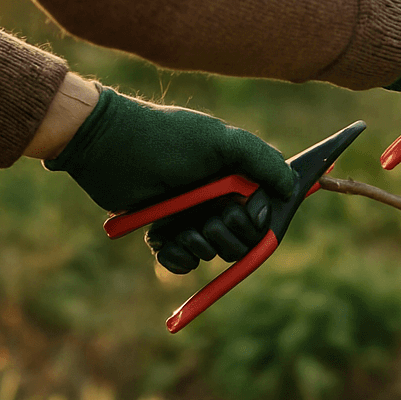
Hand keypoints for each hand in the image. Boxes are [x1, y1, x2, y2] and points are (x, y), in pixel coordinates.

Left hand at [45, 87, 294, 271]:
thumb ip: (262, 160)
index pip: (267, 208)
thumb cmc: (167, 138)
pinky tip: (165, 239)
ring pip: (213, 251)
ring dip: (200, 243)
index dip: (263, 220)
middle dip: (228, 234)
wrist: (108, 146)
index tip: (254, 216)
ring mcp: (192, 214)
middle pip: (243, 237)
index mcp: (237, 174)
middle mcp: (218, 196)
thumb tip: (291, 187)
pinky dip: (176, 257)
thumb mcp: (221, 141)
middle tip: (211, 219)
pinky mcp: (166, 231)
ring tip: (182, 227)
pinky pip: (183, 261)